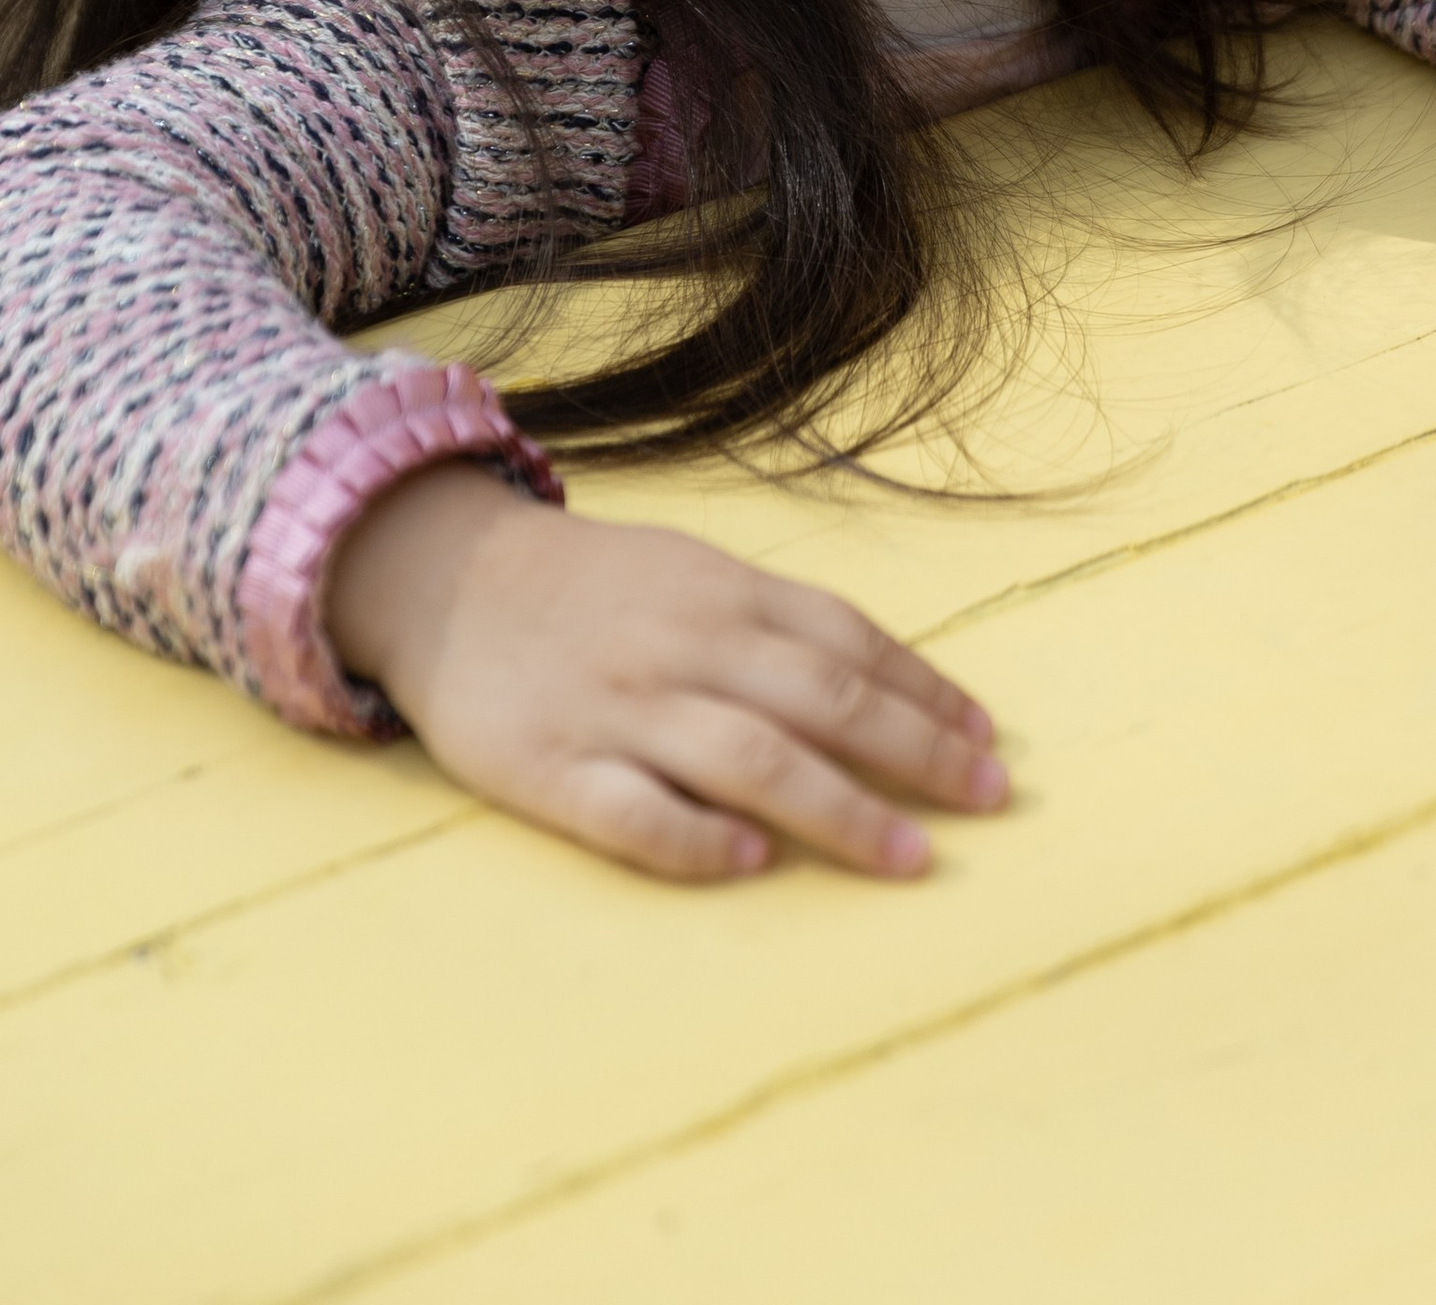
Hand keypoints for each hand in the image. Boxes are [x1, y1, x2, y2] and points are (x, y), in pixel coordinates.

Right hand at [325, 462, 1007, 882]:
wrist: (446, 577)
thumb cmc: (590, 588)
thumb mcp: (689, 572)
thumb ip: (773, 623)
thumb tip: (882, 682)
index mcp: (723, 594)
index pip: (848, 641)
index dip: (924, 690)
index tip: (985, 739)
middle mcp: (685, 646)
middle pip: (821, 699)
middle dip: (915, 752)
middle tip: (988, 799)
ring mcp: (619, 708)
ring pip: (749, 758)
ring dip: (839, 809)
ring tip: (909, 856)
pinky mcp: (551, 768)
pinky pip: (634, 812)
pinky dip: (697, 838)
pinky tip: (751, 863)